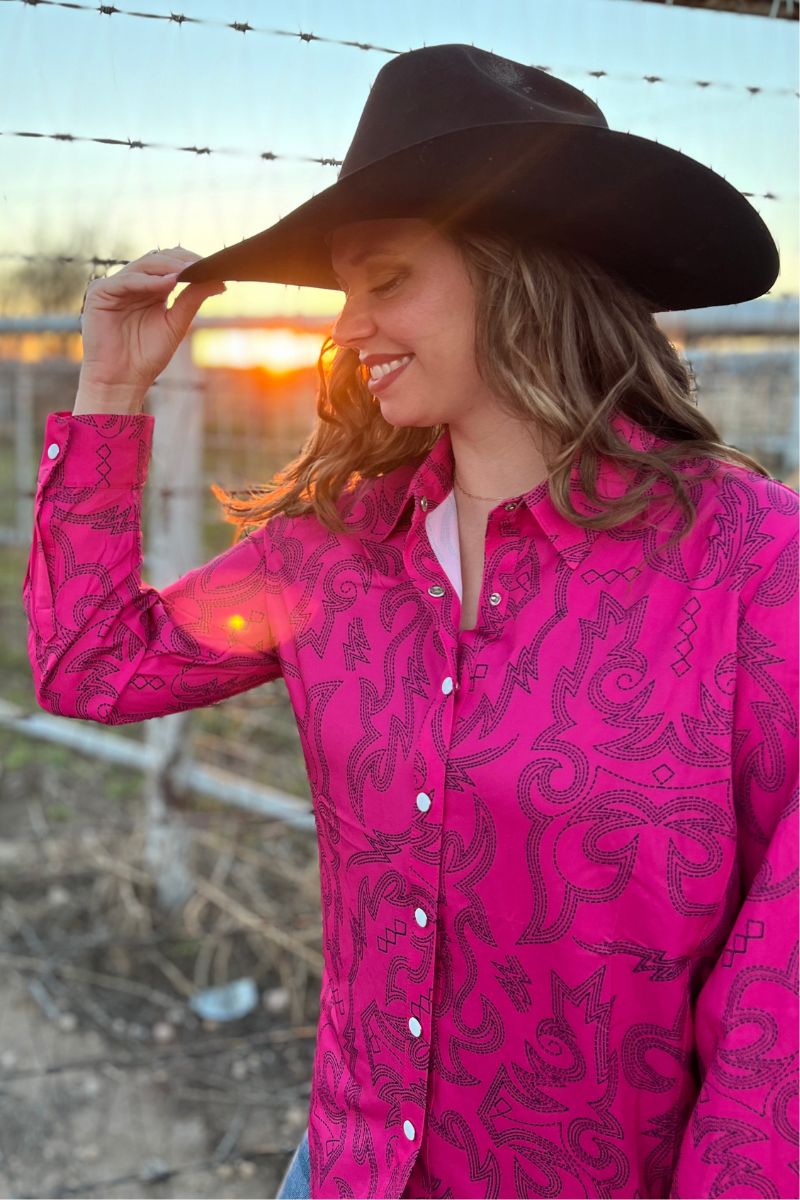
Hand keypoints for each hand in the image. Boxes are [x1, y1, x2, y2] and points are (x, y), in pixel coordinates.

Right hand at [76, 247, 224, 406]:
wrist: (123, 380)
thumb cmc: (148, 356)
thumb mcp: (176, 324)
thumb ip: (192, 299)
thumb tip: (218, 280)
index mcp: (151, 289)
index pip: (170, 265)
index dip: (189, 261)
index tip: (213, 266)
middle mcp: (133, 284)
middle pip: (157, 260)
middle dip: (181, 261)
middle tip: (203, 265)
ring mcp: (115, 286)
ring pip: (143, 266)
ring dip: (168, 268)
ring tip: (189, 272)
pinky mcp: (99, 293)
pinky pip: (127, 280)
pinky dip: (149, 281)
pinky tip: (168, 283)